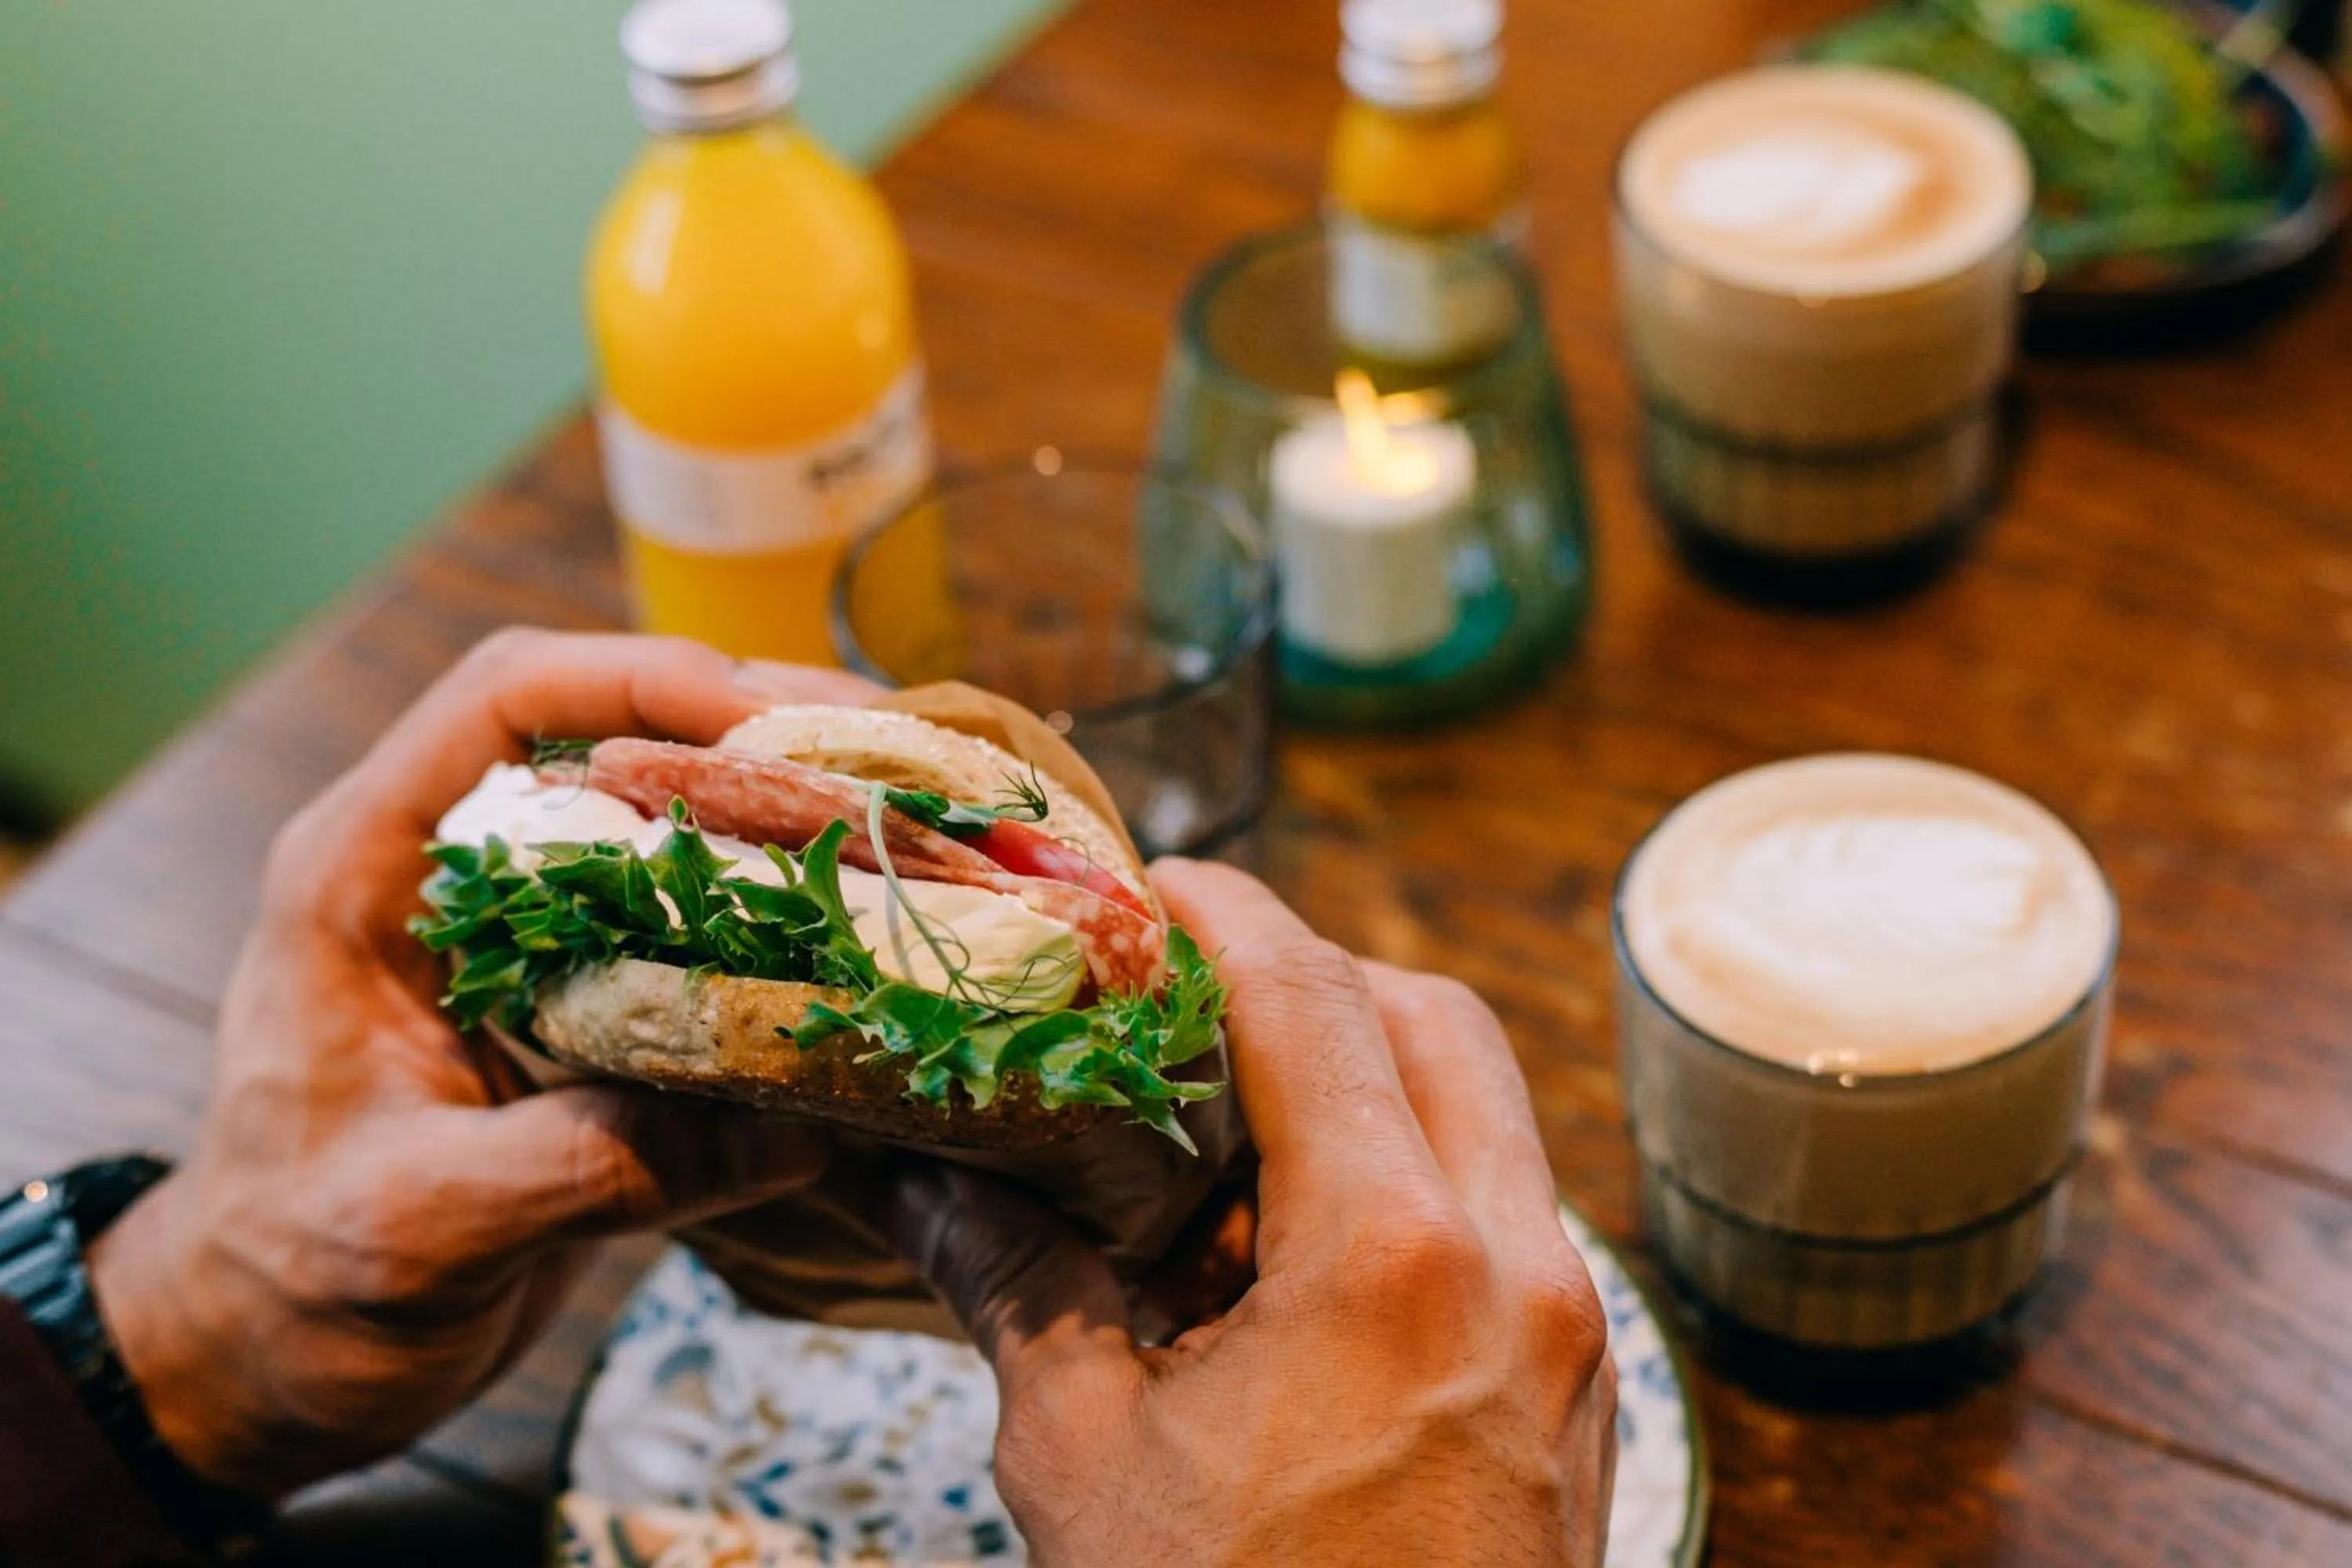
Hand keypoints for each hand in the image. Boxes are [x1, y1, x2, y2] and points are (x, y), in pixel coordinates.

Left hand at [86, 629, 878, 1497]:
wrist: (267, 1363)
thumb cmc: (293, 1282)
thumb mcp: (426, 1226)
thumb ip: (598, 1167)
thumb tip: (795, 1126)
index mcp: (367, 873)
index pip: (505, 702)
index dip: (644, 679)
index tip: (773, 720)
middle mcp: (452, 876)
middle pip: (612, 729)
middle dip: (757, 725)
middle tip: (894, 755)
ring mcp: (524, 937)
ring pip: (666, 816)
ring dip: (787, 808)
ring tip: (912, 821)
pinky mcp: (582, 1005)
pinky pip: (695, 923)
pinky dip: (786, 914)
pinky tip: (876, 933)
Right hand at [876, 860, 1616, 1566]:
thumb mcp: (1086, 1462)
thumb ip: (1014, 1285)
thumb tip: (916, 1177)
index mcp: (1389, 1259)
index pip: (1312, 998)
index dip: (1226, 913)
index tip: (1157, 883)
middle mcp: (1512, 1267)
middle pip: (1432, 1019)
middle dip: (1313, 975)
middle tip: (1193, 997)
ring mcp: (1569, 1331)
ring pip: (1489, 1113)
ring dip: (1375, 1075)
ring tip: (1238, 1137)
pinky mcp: (1580, 1392)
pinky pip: (1513, 1214)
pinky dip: (1422, 1176)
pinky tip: (1310, 1254)